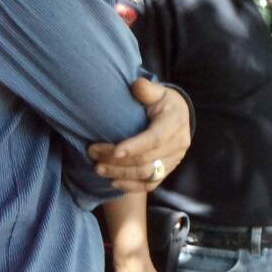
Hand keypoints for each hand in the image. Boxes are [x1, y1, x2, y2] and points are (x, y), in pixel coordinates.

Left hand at [88, 78, 191, 192]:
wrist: (179, 118)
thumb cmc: (163, 103)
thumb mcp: (158, 92)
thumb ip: (147, 89)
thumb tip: (137, 85)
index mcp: (175, 124)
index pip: (155, 139)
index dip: (134, 147)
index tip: (114, 151)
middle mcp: (178, 145)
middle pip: (146, 160)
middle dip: (117, 160)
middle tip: (92, 153)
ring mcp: (174, 161)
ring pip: (146, 174)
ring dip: (120, 174)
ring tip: (98, 168)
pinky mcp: (167, 171)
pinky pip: (150, 184)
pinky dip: (131, 186)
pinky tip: (113, 182)